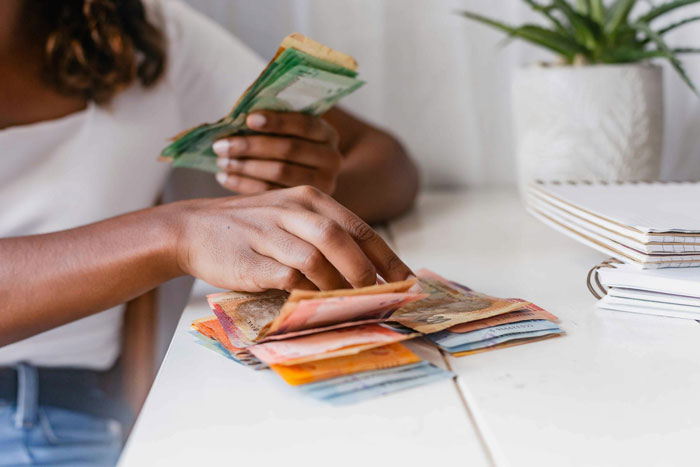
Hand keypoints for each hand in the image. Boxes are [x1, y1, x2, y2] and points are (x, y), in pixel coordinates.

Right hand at [173, 185, 411, 291]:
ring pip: (316, 259)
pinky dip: (306, 294)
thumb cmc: (251, 229)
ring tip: (348, 305)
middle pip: (341, 240)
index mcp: (309, 198)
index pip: (359, 227)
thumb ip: (325, 237)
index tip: (407, 281)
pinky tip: (315, 304)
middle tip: (378, 298)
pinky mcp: (248, 259)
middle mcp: (291, 210)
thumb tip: (369, 273)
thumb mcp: (291, 219)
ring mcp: (268, 233)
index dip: (386, 257)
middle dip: (365, 273)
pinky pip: (287, 278)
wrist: (192, 229)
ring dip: (337, 287)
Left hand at [212, 111, 341, 194]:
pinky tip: (225, 177)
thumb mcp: (290, 129)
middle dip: (251, 146)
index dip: (277, 121)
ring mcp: (322, 185)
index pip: (304, 125)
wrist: (306, 173)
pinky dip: (244, 184)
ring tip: (221, 161)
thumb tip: (237, 119)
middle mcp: (331, 160)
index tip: (248, 119)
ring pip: (279, 173)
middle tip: (221, 145)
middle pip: (289, 150)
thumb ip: (273, 122)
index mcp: (328, 134)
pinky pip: (271, 192)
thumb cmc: (288, 143)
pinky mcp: (305, 204)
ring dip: (245, 166)